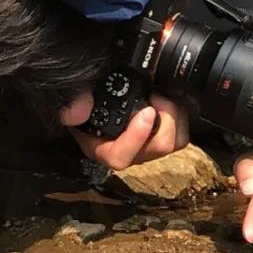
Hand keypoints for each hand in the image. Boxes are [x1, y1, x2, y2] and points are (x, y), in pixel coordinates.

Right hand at [60, 91, 188, 172]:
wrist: (94, 100)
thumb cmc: (83, 103)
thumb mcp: (71, 102)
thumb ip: (71, 104)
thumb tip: (79, 109)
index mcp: (102, 148)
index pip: (120, 157)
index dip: (136, 138)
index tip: (146, 112)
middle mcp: (128, 152)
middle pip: (157, 149)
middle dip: (165, 120)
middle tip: (157, 95)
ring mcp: (147, 145)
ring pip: (174, 142)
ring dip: (175, 117)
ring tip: (162, 95)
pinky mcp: (161, 135)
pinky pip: (181, 133)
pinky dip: (181, 115)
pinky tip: (169, 98)